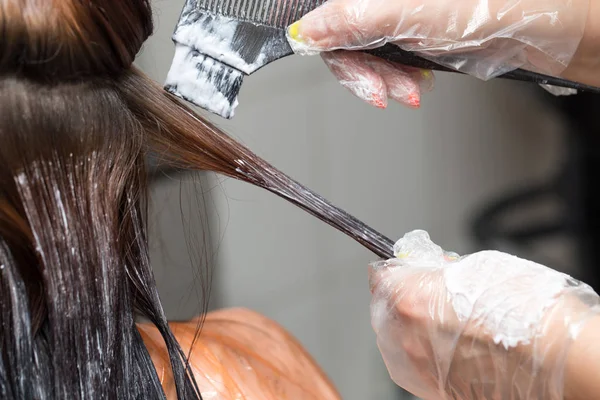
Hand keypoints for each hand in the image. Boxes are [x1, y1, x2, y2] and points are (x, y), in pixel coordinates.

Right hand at [287, 0, 590, 107]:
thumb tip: (306, 32)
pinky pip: (388, 59)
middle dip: (366, 72)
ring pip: (368, 51)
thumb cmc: (485, 8)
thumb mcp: (406, 15)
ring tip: (410, 91)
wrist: (534, 27)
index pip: (329, 13)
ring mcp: (397, 12)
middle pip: (346, 36)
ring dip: (385, 80)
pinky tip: (417, 85)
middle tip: (384, 92)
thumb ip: (349, 21)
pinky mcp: (411, 31)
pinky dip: (399, 78)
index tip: (347, 71)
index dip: (331, 45)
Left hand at [368, 230, 599, 398]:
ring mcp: (418, 368)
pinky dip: (425, 352)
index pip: (381, 276)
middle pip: (384, 309)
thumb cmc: (529, 311)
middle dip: (402, 297)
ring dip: (411, 326)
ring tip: (447, 320)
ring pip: (397, 339)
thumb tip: (430, 270)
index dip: (394, 270)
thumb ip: (441, 269)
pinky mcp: (433, 391)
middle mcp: (406, 336)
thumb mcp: (479, 267)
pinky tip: (453, 345)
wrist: (561, 361)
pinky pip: (415, 364)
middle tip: (432, 291)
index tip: (403, 269)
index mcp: (411, 298)